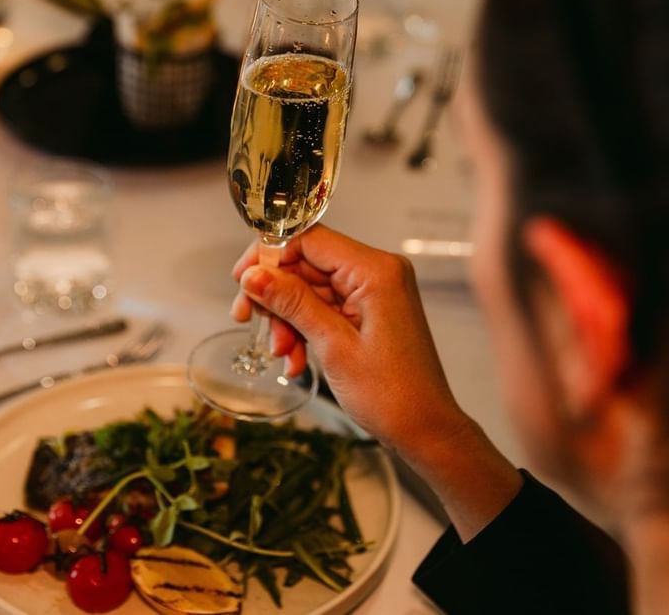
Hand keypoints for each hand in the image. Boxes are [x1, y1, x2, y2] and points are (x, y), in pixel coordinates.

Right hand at [232, 225, 522, 538]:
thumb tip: (254, 275)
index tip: (243, 281)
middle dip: (276, 295)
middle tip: (247, 319)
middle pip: (307, 264)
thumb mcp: (333, 346)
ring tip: (282, 352)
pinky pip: (325, 308)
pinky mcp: (370, 311)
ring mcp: (374, 292)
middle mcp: (378, 273)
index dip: (270, 256)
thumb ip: (292, 303)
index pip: (309, 239)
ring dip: (288, 319)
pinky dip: (305, 329)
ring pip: (311, 289)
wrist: (425, 430)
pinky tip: (296, 358)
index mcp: (376, 271)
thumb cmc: (393, 395)